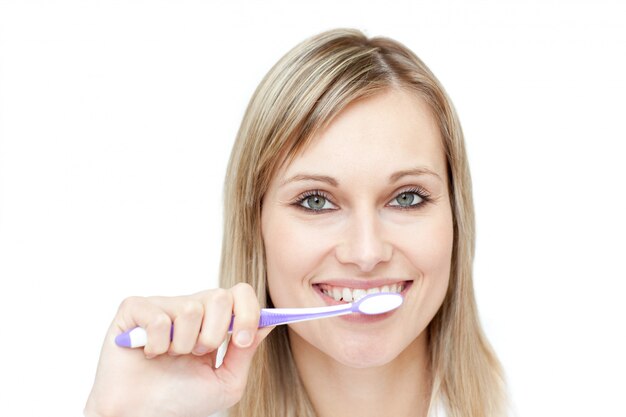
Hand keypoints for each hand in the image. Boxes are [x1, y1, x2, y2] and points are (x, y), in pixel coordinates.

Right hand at [84, 283, 271, 416]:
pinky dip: (156, 345)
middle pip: (220, 296)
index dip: (248, 312)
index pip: (240, 293)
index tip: (243, 340)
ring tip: (171, 357)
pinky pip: (158, 317)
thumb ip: (246, 352)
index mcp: (213, 319)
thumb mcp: (226, 381)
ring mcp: (162, 305)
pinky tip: (149, 354)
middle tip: (198, 354)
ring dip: (184, 344)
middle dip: (215, 334)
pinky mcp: (134, 310)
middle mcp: (189, 307)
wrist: (141, 416)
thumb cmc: (181, 400)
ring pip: (191, 309)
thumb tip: (268, 322)